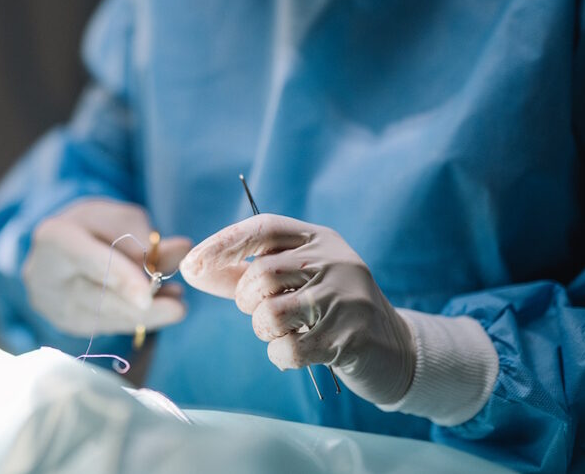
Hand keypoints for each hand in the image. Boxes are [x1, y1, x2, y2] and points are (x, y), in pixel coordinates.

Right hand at [24, 199, 190, 336]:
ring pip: (106, 319)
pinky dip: (135, 319)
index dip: (119, 279)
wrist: (56, 250)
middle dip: (142, 308)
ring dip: (146, 315)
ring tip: (176, 303)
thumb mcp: (116, 218)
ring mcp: (53, 307)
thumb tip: (180, 252)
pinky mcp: (66, 325)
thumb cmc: (90, 227)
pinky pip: (107, 327)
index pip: (90, 261)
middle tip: (178, 308)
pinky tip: (156, 308)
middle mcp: (45, 277)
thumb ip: (145, 237)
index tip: (148, 296)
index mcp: (54, 238)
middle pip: (98, 299)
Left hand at [180, 214, 414, 404]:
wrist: (393, 347)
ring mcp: (345, 299)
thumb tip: (190, 269)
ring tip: (280, 331)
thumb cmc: (327, 310)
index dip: (224, 244)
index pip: (264, 229)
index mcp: (319, 239)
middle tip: (258, 311)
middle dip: (246, 300)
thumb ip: (243, 275)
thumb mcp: (293, 281)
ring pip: (271, 313)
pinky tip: (293, 352)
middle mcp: (335, 262)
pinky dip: (280, 355)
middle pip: (262, 274)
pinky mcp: (350, 338)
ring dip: (263, 330)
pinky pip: (289, 349)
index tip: (191, 264)